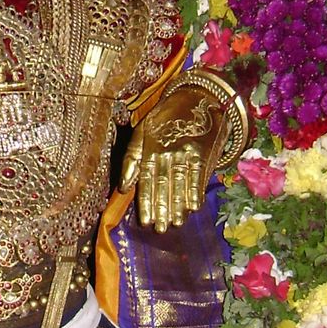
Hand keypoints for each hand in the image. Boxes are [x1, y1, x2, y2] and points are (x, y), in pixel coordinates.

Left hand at [120, 86, 230, 232]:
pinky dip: (196, 191)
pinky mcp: (203, 152)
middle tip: (161, 229)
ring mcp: (186, 151)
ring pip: (180, 182)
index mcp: (150, 149)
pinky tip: (194, 207)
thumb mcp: (142, 131)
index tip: (145, 221)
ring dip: (179, 204)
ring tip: (177, 223)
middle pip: (163, 184)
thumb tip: (123, 187)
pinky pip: (199, 174)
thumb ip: (131, 158)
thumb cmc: (165, 119)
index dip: (145, 201)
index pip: (146, 180)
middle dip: (162, 208)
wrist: (197, 97)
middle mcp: (167, 151)